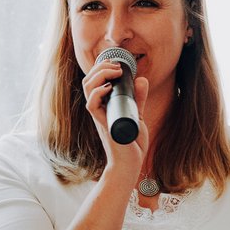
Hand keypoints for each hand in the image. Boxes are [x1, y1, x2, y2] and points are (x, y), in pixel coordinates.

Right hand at [82, 59, 149, 178]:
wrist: (129, 165)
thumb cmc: (131, 144)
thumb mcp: (137, 116)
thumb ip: (137, 99)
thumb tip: (141, 79)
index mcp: (104, 106)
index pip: (94, 81)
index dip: (101, 68)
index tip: (117, 64)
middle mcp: (99, 109)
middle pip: (88, 81)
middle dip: (100, 67)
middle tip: (117, 66)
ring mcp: (99, 116)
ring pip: (88, 89)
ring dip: (100, 75)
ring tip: (115, 71)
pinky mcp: (103, 124)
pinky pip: (92, 105)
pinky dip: (98, 93)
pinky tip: (108, 88)